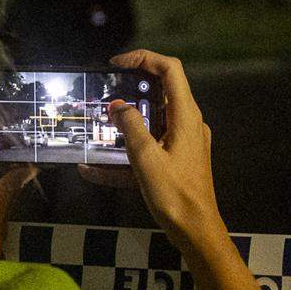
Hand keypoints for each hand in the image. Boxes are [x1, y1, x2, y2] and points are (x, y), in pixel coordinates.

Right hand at [96, 49, 229, 261]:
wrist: (196, 231)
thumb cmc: (175, 195)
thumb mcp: (146, 159)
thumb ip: (131, 127)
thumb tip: (117, 106)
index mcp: (186, 116)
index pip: (170, 69)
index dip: (144, 58)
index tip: (116, 64)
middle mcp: (188, 123)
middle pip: (161, 92)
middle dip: (130, 90)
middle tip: (104, 93)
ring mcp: (184, 142)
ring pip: (152, 121)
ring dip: (125, 123)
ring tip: (97, 129)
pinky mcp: (177, 160)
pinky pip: (149, 148)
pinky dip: (126, 153)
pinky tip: (94, 169)